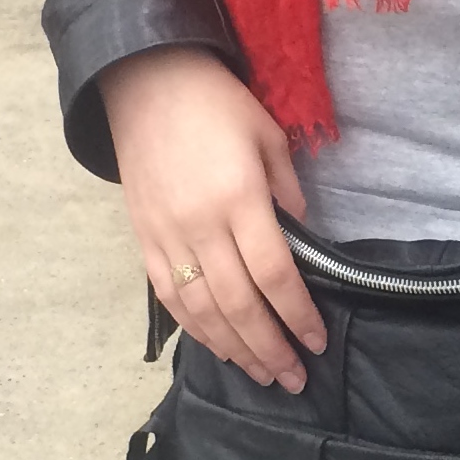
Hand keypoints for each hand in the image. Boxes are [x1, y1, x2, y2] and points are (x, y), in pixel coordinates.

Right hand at [98, 45, 324, 390]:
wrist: (143, 80)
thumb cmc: (216, 104)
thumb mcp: (268, 137)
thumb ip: (288, 192)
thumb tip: (302, 241)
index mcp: (239, 199)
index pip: (274, 275)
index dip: (297, 315)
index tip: (316, 342)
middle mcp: (201, 225)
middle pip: (240, 305)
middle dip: (270, 348)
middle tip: (294, 379)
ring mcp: (168, 237)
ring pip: (204, 311)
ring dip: (236, 350)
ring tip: (264, 375)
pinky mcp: (145, 240)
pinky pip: (172, 298)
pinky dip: (197, 330)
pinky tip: (221, 349)